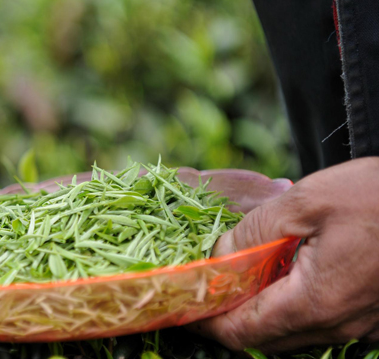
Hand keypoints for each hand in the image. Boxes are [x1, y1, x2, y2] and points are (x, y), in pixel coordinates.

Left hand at [191, 157, 378, 351]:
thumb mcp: (306, 203)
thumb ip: (254, 233)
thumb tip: (219, 256)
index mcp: (315, 303)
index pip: (241, 332)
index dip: (207, 322)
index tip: (184, 306)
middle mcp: (339, 327)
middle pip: (265, 340)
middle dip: (231, 319)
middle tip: (209, 289)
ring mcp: (363, 328)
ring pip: (294, 335)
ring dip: (262, 313)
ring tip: (244, 278)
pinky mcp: (377, 320)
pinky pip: (323, 325)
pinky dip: (295, 307)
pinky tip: (290, 275)